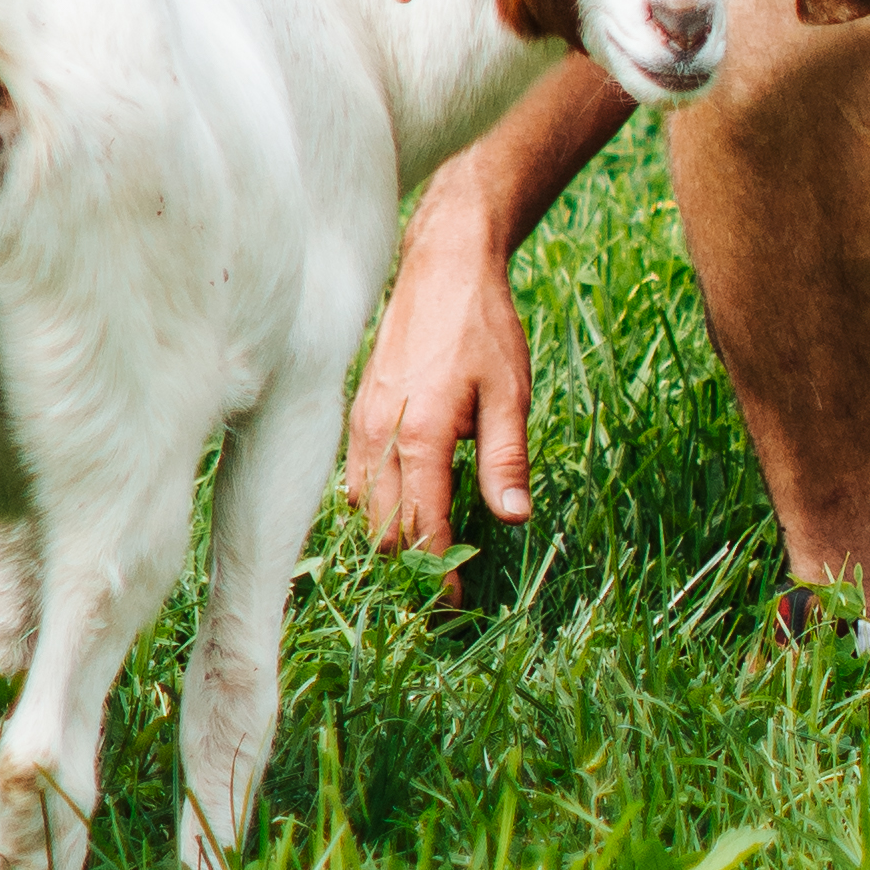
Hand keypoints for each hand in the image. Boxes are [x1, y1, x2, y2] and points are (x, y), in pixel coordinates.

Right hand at [347, 163, 535, 565]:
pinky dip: (374, 507)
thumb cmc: (483, 326)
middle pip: (384, 527)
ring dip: (389, 539)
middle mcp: (378, 433)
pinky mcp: (356, 413)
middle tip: (440, 593)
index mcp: (420, 434)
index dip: (436, 572)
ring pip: (362, 507)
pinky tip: (402, 514)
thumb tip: (514, 518)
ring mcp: (360, 423)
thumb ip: (507, 457)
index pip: (422, 526)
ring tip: (423, 563)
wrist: (443, 265)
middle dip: (409, 567)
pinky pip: (355, 478)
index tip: (453, 604)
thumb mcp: (510, 392)